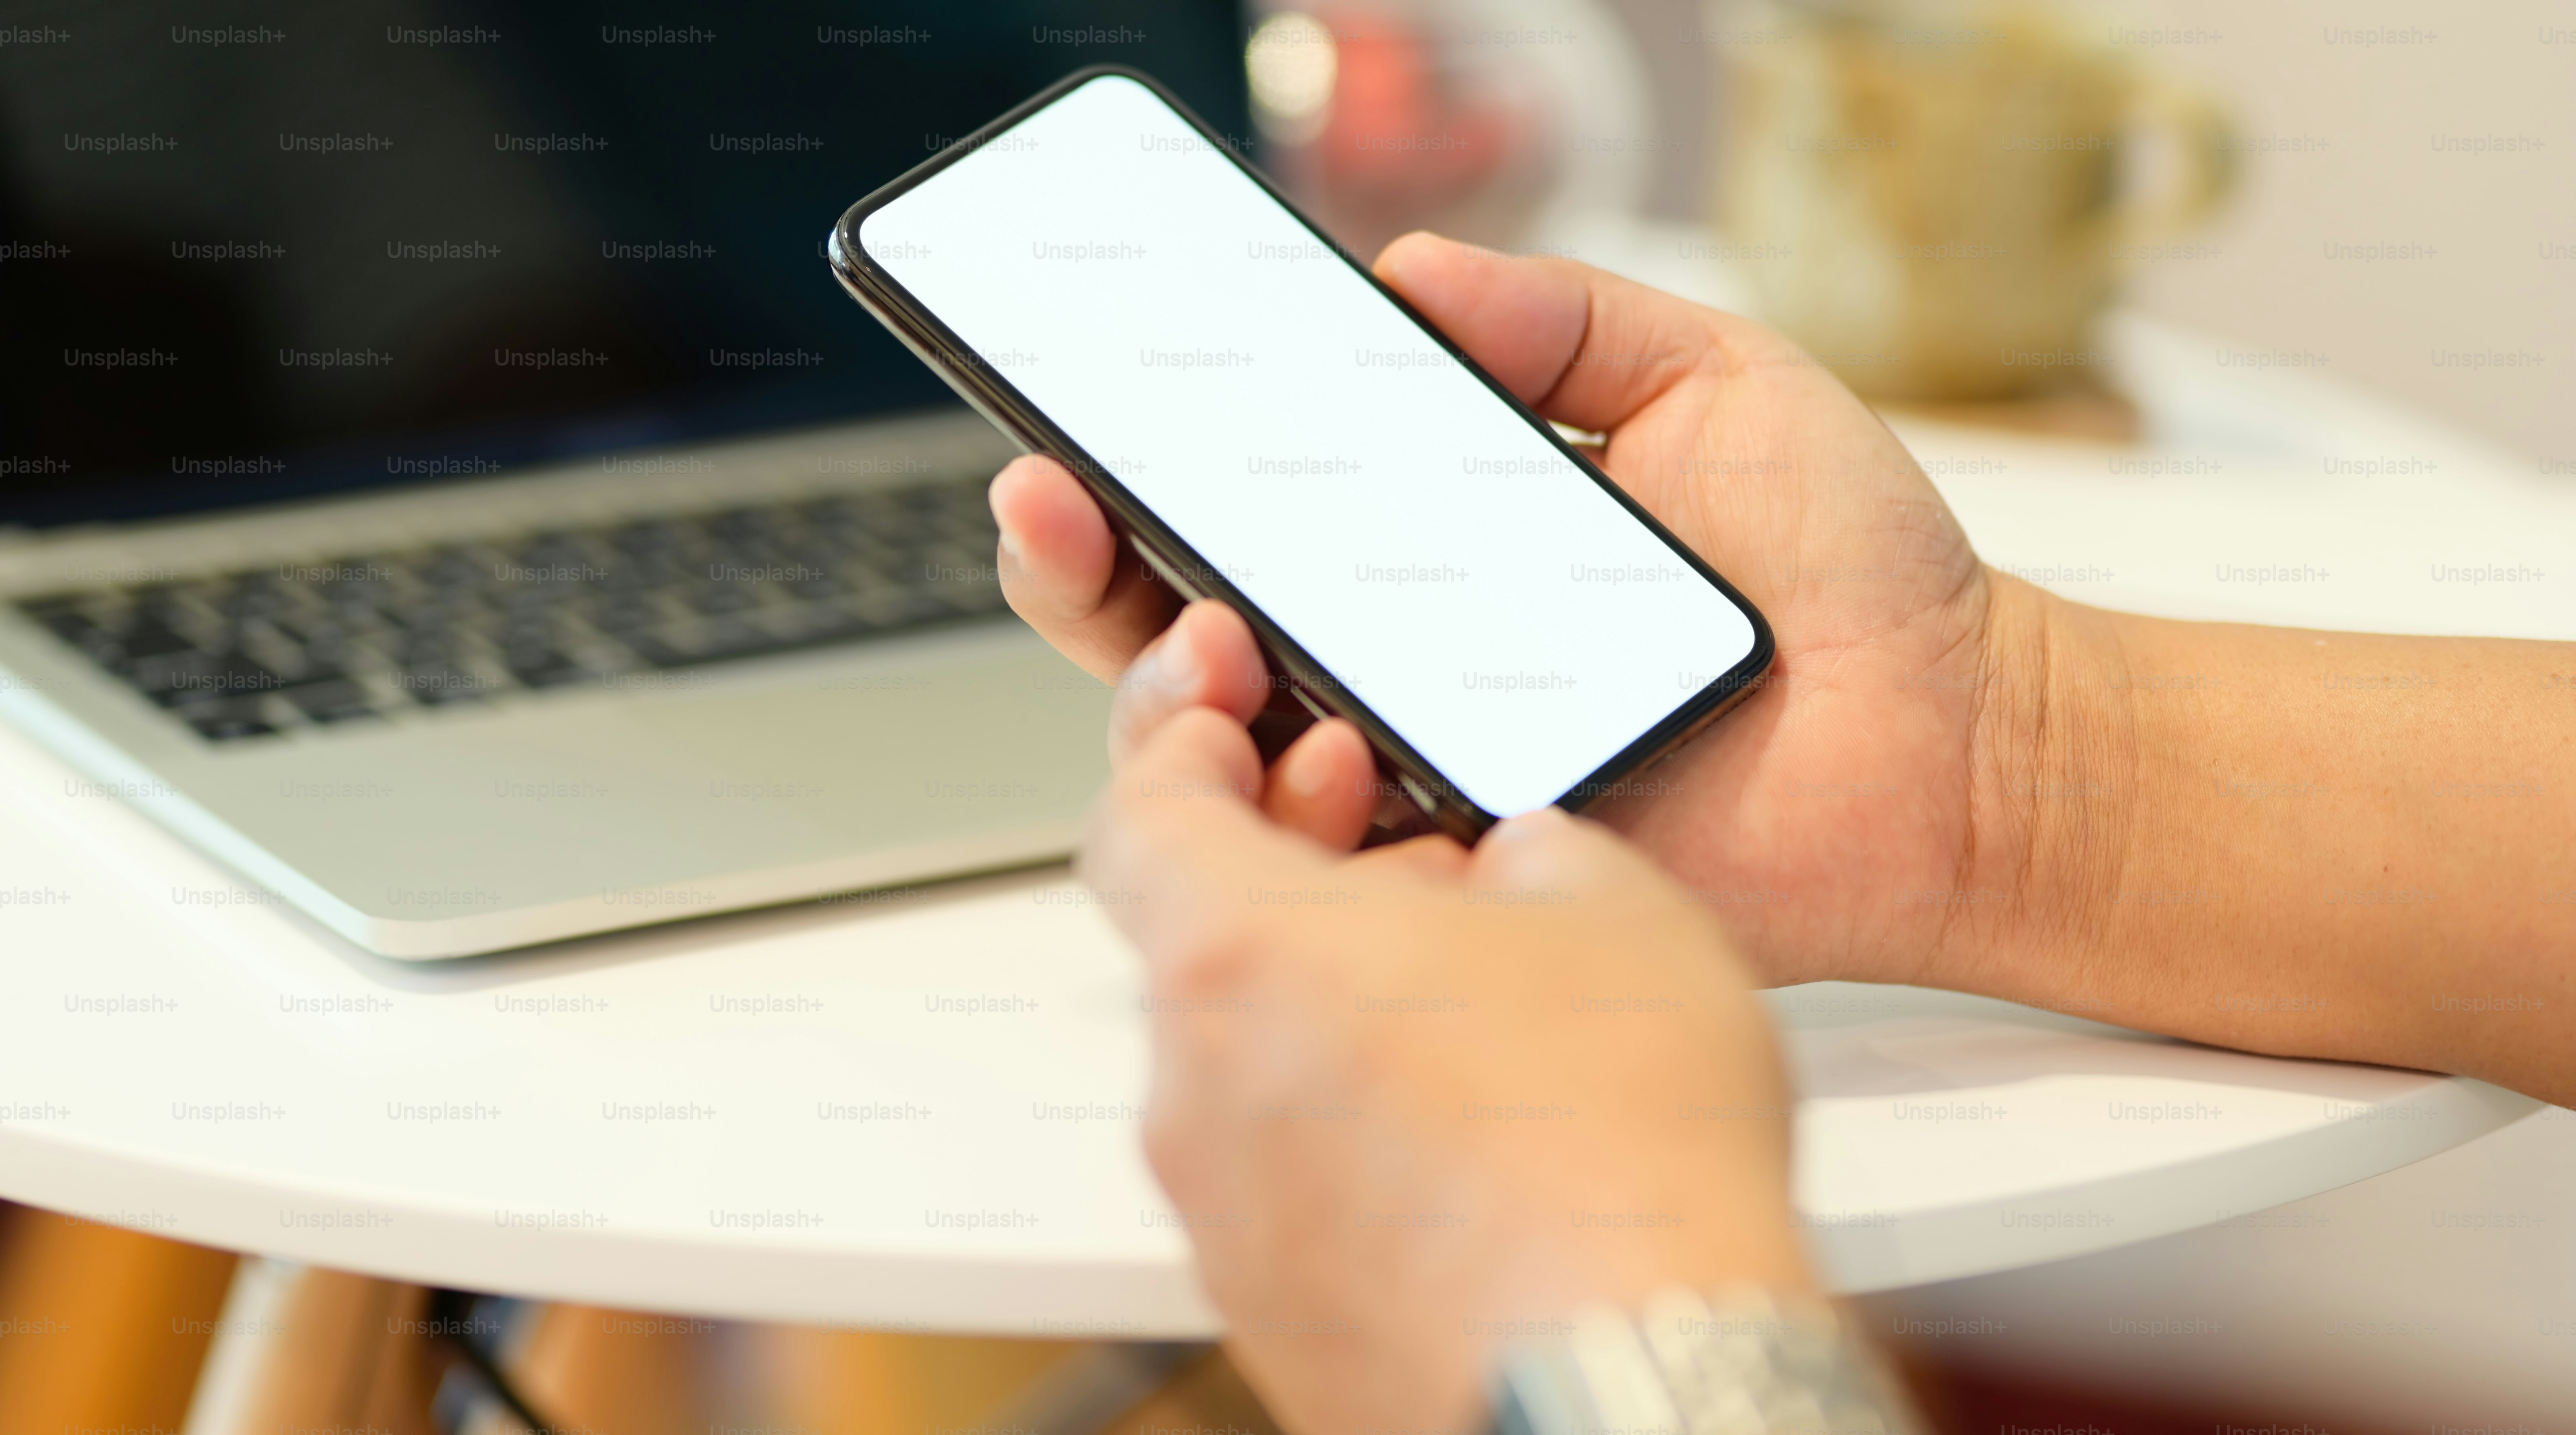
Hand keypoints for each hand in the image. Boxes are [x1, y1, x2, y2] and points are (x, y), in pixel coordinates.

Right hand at [992, 232, 2049, 987]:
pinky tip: (1298, 736)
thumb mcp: (1714, 383)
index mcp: (1423, 546)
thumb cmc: (1847, 570)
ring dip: (1155, 678)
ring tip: (1181, 619)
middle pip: (1177, 625)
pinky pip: (1336, 855)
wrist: (1949, 740)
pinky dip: (1288, 801)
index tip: (1080, 391)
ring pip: (1220, 748)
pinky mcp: (1469, 874)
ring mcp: (1422, 775)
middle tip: (1047, 486)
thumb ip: (1567, 318)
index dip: (1140, 454)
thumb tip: (1410, 267)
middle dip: (1078, 557)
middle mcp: (1394, 664)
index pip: (1240, 503)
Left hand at [1085, 703, 1816, 1434]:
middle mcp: (1195, 1092)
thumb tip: (1516, 871)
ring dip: (1341, 1028)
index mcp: (1236, 956)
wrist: (1629, 1379)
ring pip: (1255, 1080)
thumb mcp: (1616, 906)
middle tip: (1409, 864)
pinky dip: (1362, 1151)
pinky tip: (1487, 1154)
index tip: (1229, 729)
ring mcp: (1228, 1221)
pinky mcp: (1276, 1319)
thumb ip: (1529, 854)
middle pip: (1207, 953)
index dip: (1184, 752)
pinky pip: (1296, 1196)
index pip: (1142, 814)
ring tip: (1487, 1025)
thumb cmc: (1617, 1161)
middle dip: (1305, 890)